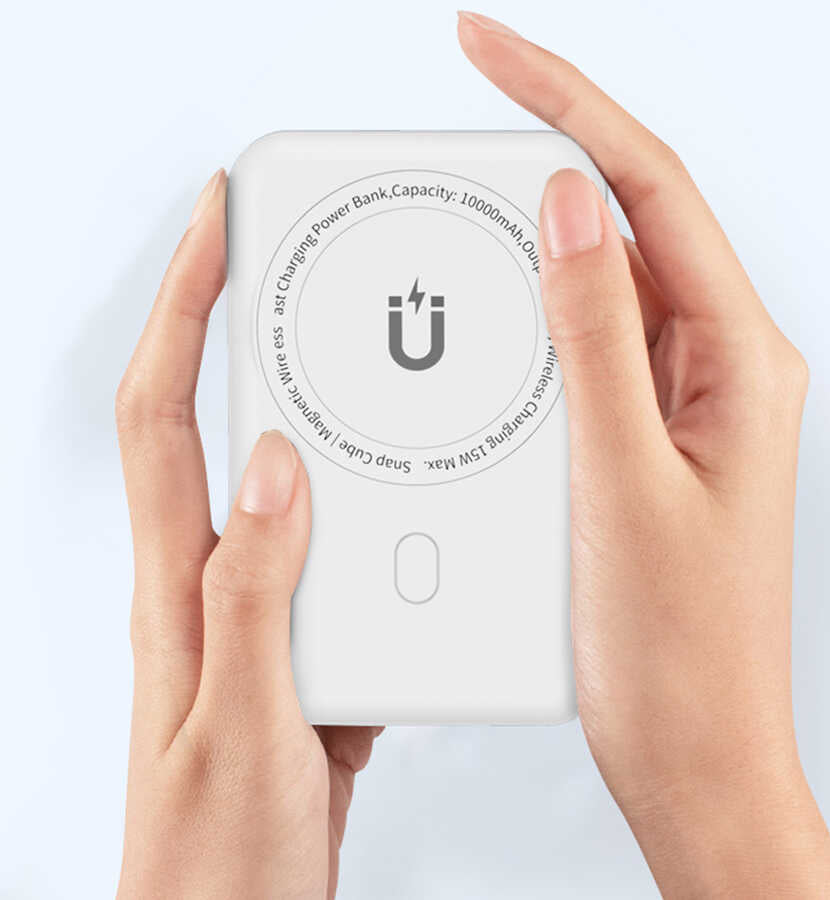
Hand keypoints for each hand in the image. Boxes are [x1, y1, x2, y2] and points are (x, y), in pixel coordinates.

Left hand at [115, 171, 379, 899]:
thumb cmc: (220, 860)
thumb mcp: (246, 727)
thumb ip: (258, 597)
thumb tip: (276, 470)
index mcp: (181, 590)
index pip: (164, 415)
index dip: (183, 309)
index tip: (215, 228)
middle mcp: (208, 583)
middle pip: (209, 423)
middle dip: (230, 324)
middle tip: (278, 258)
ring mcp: (252, 609)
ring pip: (277, 483)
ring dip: (306, 413)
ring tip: (352, 362)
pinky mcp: (296, 643)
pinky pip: (324, 547)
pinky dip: (356, 506)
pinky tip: (392, 504)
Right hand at [459, 12, 829, 896]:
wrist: (690, 751)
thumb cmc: (677, 649)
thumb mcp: (624, 483)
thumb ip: (597, 341)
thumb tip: (573, 212)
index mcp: (738, 363)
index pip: (651, 192)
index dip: (570, 106)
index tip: (490, 52)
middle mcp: (718, 369)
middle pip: (631, 223)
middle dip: (551, 153)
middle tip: (468, 110)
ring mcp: (680, 404)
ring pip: (604, 287)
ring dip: (538, 243)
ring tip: (466, 206)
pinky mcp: (643, 441)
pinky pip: (589, 350)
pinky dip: (536, 320)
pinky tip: (493, 317)